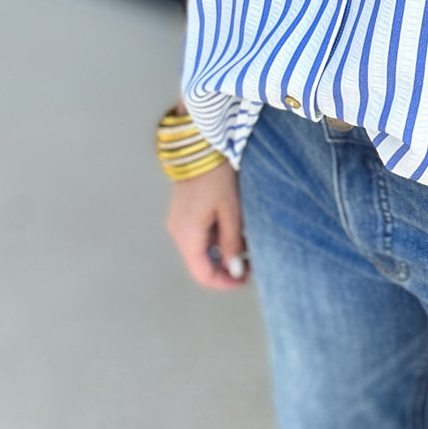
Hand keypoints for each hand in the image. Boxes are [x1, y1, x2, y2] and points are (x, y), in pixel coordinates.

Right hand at [165, 160, 249, 289]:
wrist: (199, 146)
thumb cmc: (216, 176)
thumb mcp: (230, 211)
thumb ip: (232, 242)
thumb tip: (234, 270)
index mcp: (188, 236)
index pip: (203, 274)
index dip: (224, 282)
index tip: (245, 278)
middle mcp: (178, 233)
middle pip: (200, 264)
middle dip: (225, 267)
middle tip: (250, 263)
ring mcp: (178, 222)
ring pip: (201, 250)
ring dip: (222, 252)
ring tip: (247, 243)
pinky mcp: (183, 213)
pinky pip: (199, 235)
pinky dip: (215, 238)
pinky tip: (234, 229)